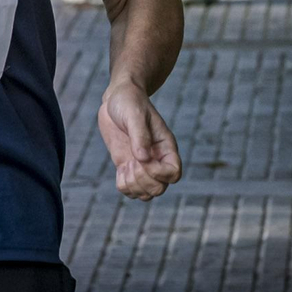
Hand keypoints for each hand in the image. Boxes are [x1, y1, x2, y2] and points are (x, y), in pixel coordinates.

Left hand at [97, 82, 181, 200]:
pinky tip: (120, 169)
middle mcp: (157, 159)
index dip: (159, 174)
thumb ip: (140, 135)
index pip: (174, 174)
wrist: (117, 98)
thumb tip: (143, 159)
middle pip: (159, 188)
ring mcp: (142, 165)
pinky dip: (124, 186)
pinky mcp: (128, 166)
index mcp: (166, 147)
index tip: (142, 159)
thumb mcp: (135, 115)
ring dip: (133, 186)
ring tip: (126, 166)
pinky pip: (130, 190)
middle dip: (143, 181)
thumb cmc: (130, 102)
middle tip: (131, 162)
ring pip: (146, 194)